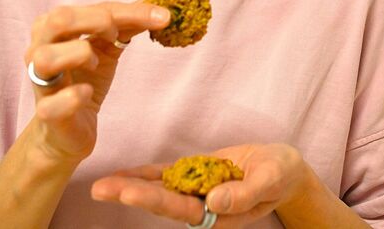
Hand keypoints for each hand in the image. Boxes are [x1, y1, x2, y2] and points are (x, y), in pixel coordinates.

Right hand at [26, 1, 169, 164]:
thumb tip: (156, 0)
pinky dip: (73, 97)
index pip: (92, 8)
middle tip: (117, 35)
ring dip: (79, 54)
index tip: (162, 17)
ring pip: (46, 57)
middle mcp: (38, 50)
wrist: (69, 129)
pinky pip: (51, 103)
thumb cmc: (85, 80)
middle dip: (97, 20)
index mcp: (53, 28)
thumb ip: (127, 24)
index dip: (130, 11)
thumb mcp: (108, 48)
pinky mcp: (45, 114)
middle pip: (58, 20)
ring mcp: (39, 83)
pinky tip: (86, 94)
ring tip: (95, 63)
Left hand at [90, 143, 310, 226]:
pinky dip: (144, 174)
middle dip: (131, 194)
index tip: (130, 192)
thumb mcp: (270, 180)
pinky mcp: (195, 176)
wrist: (283, 169)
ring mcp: (196, 192)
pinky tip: (122, 175)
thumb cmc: (280, 175)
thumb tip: (214, 203)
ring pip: (159, 189)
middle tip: (100, 189)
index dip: (156, 200)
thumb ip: (245, 194)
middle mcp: (202, 206)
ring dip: (130, 186)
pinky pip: (166, 176)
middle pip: (162, 201)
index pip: (183, 209)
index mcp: (219, 214)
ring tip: (100, 185)